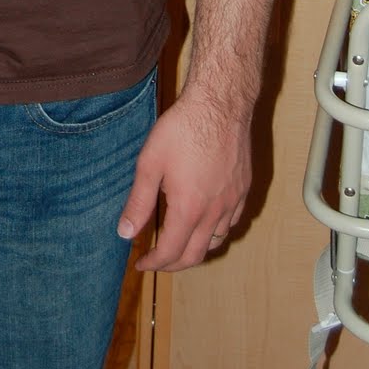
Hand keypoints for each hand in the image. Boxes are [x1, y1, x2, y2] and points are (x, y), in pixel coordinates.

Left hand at [116, 89, 251, 271]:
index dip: (154, 263)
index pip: (171, 252)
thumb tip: (125, 233)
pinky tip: (205, 221)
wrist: (219, 104)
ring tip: (178, 243)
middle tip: (157, 261)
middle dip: (173, 264)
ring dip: (195, 249)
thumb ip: (139, 202)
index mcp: (189, 209)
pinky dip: (215, 232)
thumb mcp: (150, 163)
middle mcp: (215, 212)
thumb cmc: (181, 129)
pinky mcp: (244, 189)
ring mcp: (233, 201)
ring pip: (216, 241)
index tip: (141, 262)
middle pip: (195, 255)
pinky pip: (231, 223)